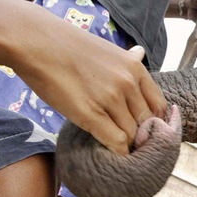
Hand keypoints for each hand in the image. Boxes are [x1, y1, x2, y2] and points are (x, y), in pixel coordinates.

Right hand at [10, 11, 167, 153]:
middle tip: (131, 144)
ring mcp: (110, 99)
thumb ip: (127, 59)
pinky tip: (111, 153)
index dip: (155, 123)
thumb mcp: (108, 49)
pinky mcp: (90, 114)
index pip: (159, 105)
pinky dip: (117, 151)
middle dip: (141, 137)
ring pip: (132, 134)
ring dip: (126, 145)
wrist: (37, 43)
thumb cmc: (69, 47)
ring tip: (118, 148)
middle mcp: (128, 83)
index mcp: (135, 68)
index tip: (146, 131)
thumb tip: (140, 52)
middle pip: (147, 123)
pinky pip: (115, 141)